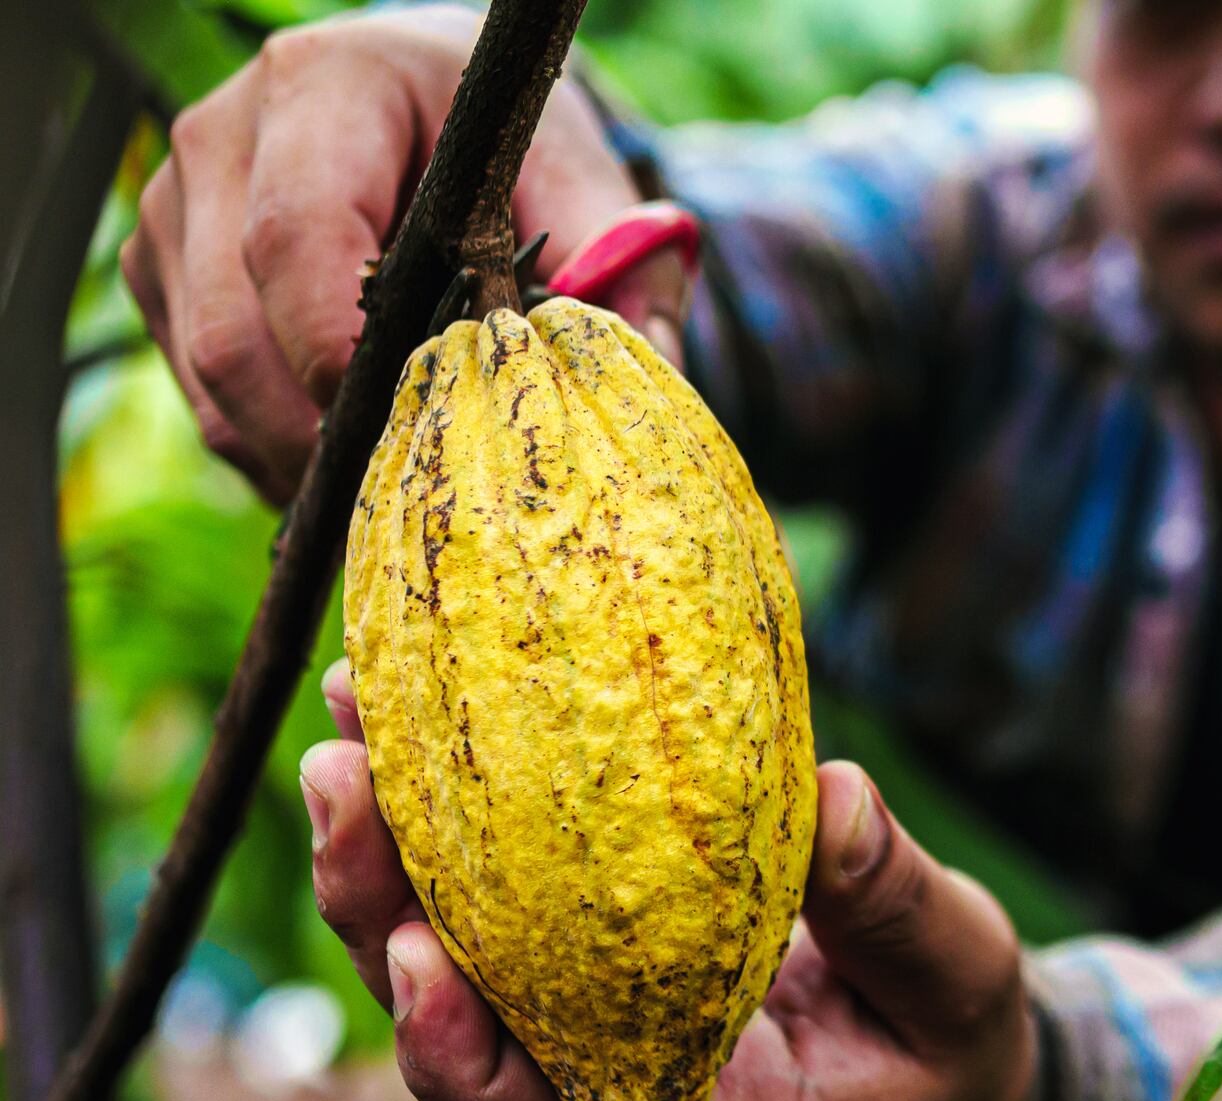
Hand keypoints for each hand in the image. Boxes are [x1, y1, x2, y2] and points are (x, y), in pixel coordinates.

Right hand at [122, 6, 684, 503]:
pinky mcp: (165, 268)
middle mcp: (225, 136)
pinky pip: (198, 388)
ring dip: (291, 454)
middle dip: (318, 433)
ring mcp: (178, 205)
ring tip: (387, 488)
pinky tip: (348, 461)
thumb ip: (621, 269)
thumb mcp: (579, 181)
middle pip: (235, 326)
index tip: (410, 426)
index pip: (299, 235)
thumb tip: (656, 370)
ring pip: (206, 370)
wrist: (436, 110)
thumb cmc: (508, 149)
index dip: (340, 352)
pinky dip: (268, 446)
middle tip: (407, 492)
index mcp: (326, 88)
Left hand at [300, 662, 1043, 1100]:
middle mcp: (601, 1067)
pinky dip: (452, 792)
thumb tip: (834, 796)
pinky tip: (420, 692)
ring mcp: (585, 999)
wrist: (937, 1055)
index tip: (411, 953)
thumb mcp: (952, 978)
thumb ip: (893, 906)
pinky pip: (496, 873)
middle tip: (342, 775)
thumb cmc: (941, 1040)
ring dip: (387, 832)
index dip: (451, 1050)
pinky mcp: (591, 930)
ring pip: (445, 935)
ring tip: (351, 707)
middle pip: (447, 1011)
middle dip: (372, 901)